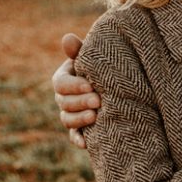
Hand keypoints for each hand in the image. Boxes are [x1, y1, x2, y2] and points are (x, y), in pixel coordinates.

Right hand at [53, 32, 100, 146]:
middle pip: (63, 102)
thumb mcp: (94, 56)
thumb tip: (67, 38)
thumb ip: (80, 50)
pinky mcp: (81, 129)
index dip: (73, 85)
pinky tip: (86, 144)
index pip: (60, 83)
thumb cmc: (105, 64)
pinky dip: (78, 140)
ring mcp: (71, 114)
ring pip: (67, 119)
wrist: (120, 83)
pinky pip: (75, 136)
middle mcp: (64, 97)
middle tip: (98, 101)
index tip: (90, 85)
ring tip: (95, 117)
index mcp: (64, 78)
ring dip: (79, 119)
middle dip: (79, 102)